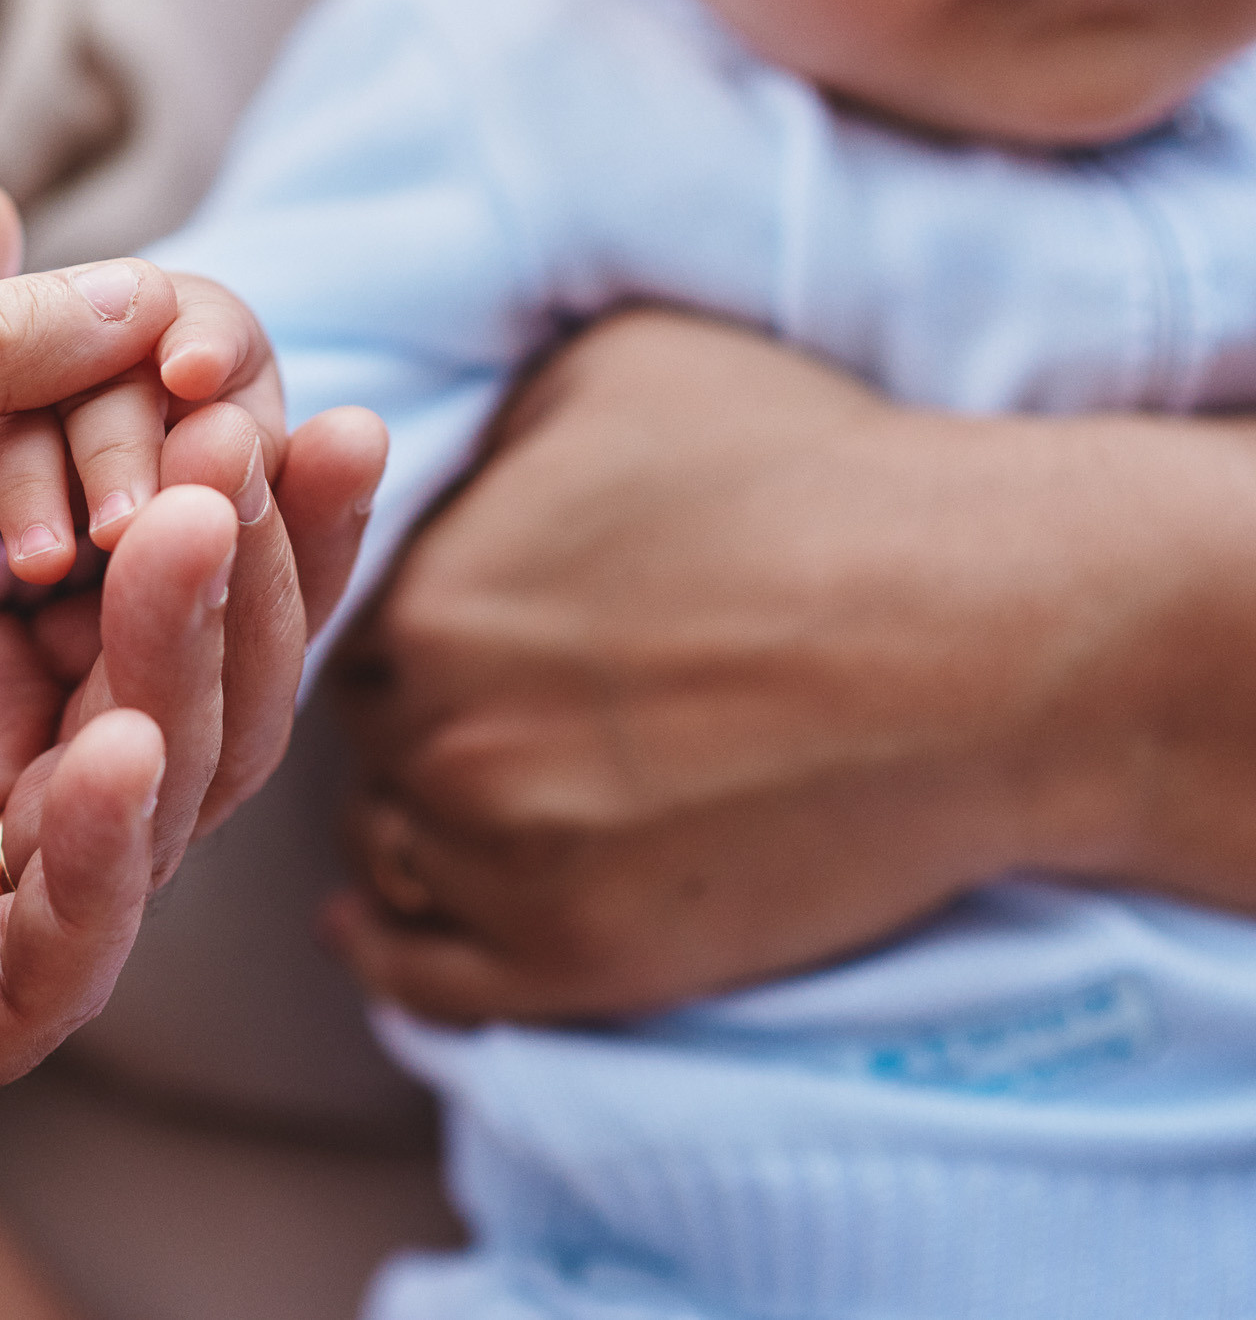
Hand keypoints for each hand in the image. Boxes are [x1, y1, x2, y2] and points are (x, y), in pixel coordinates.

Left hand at [0, 187, 384, 1145]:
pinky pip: (41, 975)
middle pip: (198, 695)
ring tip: (189, 522)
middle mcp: (11, 798)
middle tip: (261, 433)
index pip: (182, 595)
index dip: (261, 507)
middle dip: (249, 566)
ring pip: (147, 819)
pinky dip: (98, 867)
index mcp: (4, 682)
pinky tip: (113, 746)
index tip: (290, 391)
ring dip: (190, 673)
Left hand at [325, 308, 1255, 1024]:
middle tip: (506, 718)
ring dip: (416, 834)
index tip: (481, 639)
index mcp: (425, 598)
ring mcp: (505, 860)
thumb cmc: (821, 475)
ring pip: (390, 857)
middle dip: (418, 729)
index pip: (350, 635)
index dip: (409, 639)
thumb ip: (477, 421)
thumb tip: (395, 446)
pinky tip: (370, 931)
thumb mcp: (614, 368)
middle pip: (374, 745)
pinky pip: (425, 979)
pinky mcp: (578, 963)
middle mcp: (439, 735)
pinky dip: (392, 953)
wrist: (997, 634)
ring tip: (487, 810)